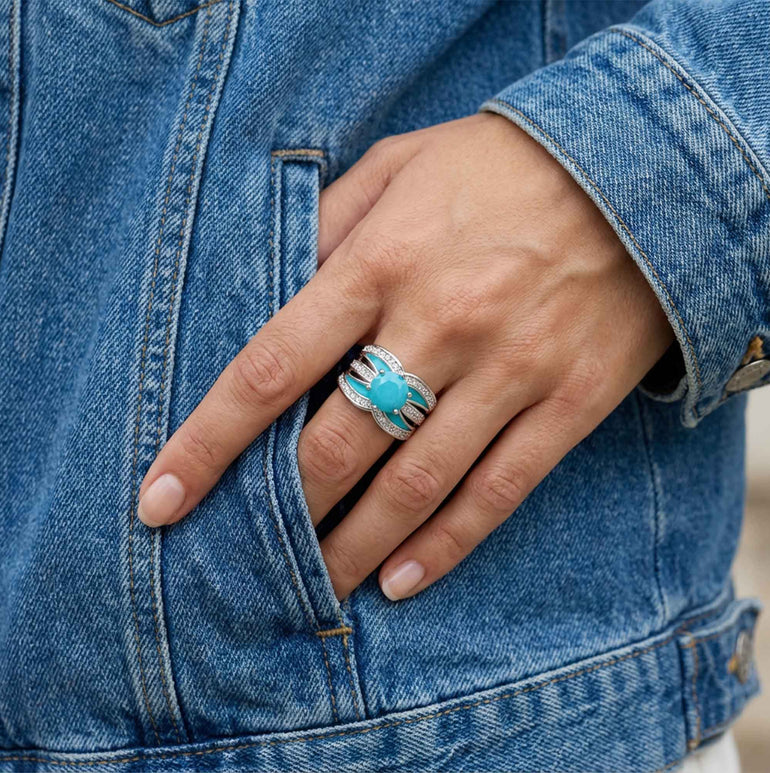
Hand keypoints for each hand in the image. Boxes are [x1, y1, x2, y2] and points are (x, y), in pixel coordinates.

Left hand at [137, 113, 672, 600]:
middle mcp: (439, 324)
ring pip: (414, 486)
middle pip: (338, 445)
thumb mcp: (400, 164)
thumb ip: (328, 224)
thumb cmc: (501, 165)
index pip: (271, 369)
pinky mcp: (567, 402)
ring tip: (314, 587)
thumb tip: (273, 286)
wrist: (641, 170)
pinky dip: (445, 546)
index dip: (208, 443)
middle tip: (242, 559)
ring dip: (354, 547)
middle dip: (281, 511)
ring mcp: (509, 370)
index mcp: (382, 263)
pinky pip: (497, 491)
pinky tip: (402, 581)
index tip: (161, 500)